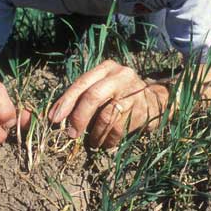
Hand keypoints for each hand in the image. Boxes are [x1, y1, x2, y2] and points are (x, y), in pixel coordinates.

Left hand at [49, 60, 168, 147]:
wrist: (156, 100)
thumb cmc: (121, 95)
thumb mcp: (103, 87)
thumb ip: (83, 96)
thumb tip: (56, 117)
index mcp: (107, 68)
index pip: (81, 83)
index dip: (66, 102)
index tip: (54, 119)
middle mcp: (120, 76)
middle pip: (93, 96)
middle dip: (78, 118)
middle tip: (71, 134)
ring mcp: (133, 92)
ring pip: (105, 116)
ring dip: (95, 134)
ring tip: (92, 142)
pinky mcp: (142, 110)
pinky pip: (118, 129)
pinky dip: (108, 140)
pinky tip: (106, 142)